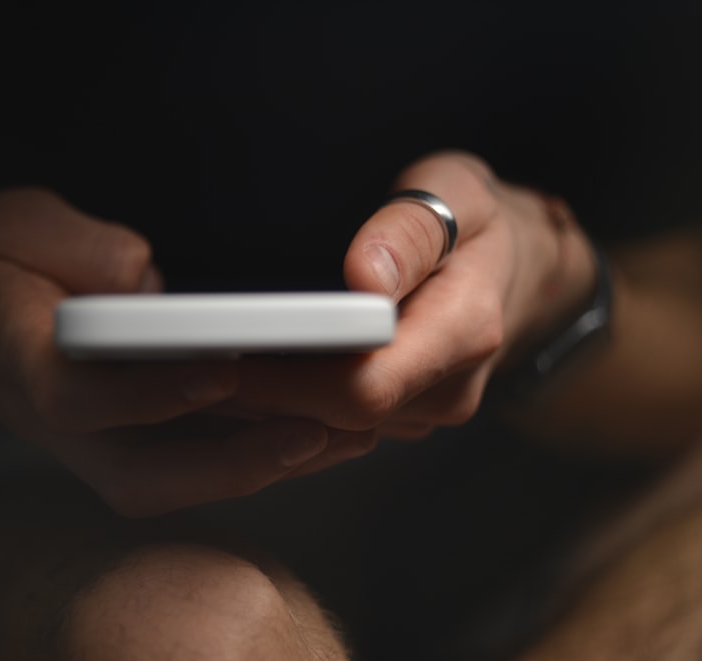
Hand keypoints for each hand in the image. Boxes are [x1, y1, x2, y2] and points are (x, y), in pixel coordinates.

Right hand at [0, 189, 366, 515]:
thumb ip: (72, 246)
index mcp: (21, 359)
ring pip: (179, 482)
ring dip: (263, 466)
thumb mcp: (8, 226)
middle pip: (145, 471)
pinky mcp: (126, 446)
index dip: (149, 393)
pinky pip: (193, 468)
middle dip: (236, 459)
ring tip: (346, 436)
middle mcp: (62, 422)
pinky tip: (322, 434)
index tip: (221, 369)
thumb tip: (148, 277)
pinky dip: (258, 457)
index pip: (80, 396)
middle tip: (318, 430)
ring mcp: (95, 445)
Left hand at [233, 151, 596, 444]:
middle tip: (181, 359)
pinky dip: (289, 402)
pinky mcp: (406, 414)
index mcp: (463, 332)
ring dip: (266, 405)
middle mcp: (446, 390)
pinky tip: (247, 373)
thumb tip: (363, 274)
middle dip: (256, 396)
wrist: (519, 264)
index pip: (360, 387)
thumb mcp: (458, 190)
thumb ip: (411, 231)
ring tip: (201, 363)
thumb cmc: (481, 218)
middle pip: (333, 418)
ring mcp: (426, 411)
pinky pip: (338, 423)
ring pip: (330, 429)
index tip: (216, 354)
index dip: (282, 382)